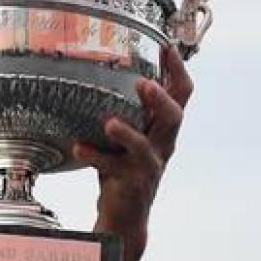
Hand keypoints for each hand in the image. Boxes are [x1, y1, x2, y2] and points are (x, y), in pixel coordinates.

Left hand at [71, 42, 193, 256]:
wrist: (124, 216)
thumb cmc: (122, 168)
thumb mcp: (127, 136)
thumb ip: (125, 110)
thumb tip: (100, 71)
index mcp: (163, 129)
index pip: (181, 94)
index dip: (177, 70)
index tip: (166, 45)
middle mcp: (162, 145)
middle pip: (174, 117)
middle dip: (160, 98)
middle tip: (143, 83)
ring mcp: (147, 165)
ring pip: (146, 146)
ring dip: (128, 132)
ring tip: (110, 122)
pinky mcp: (131, 182)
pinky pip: (112, 166)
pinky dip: (94, 155)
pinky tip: (79, 147)